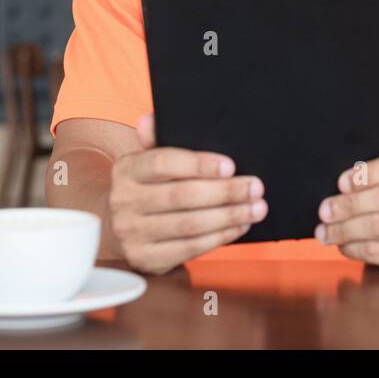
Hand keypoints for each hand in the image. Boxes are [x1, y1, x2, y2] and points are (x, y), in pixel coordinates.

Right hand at [108, 113, 267, 274]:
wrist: (121, 227)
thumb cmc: (148, 187)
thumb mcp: (148, 160)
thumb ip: (155, 138)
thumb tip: (150, 119)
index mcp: (126, 170)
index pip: (162, 163)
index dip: (198, 164)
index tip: (231, 166)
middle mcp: (123, 202)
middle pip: (182, 196)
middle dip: (225, 192)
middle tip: (256, 187)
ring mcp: (132, 233)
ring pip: (190, 224)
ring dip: (229, 216)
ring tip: (257, 208)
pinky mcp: (146, 258)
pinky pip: (191, 248)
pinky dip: (221, 236)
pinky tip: (240, 225)